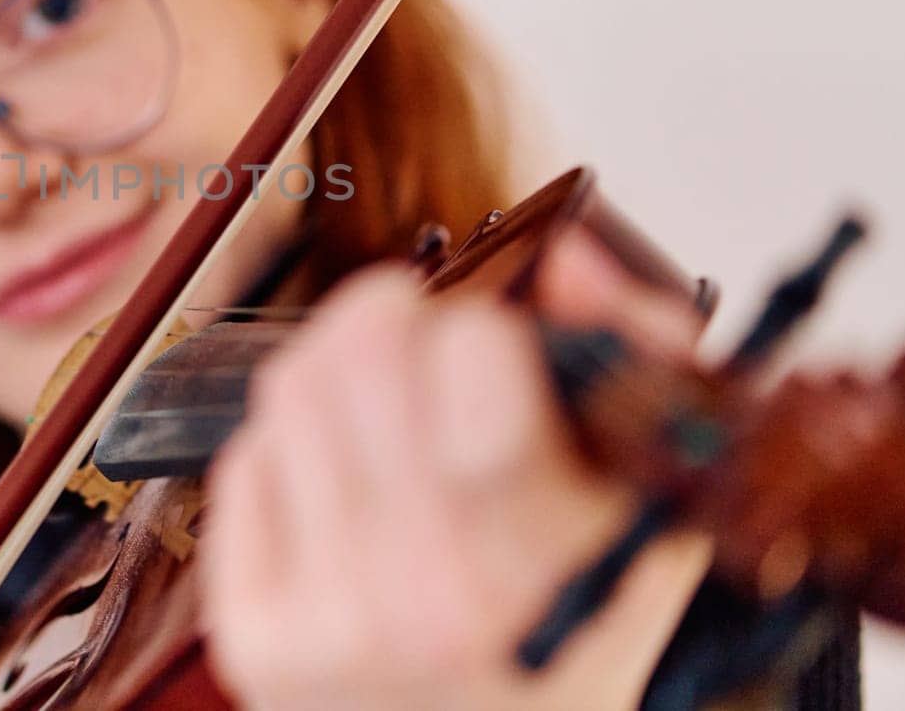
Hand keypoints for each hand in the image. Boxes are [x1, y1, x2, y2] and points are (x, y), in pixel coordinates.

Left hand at [198, 230, 712, 710]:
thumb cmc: (594, 646)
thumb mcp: (661, 507)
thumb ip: (637, 360)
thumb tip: (567, 259)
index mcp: (532, 552)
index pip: (467, 345)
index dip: (489, 332)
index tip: (498, 358)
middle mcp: (417, 589)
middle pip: (355, 348)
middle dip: (400, 324)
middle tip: (429, 353)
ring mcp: (325, 618)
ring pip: (289, 391)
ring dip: (341, 377)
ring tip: (392, 420)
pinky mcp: (254, 637)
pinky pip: (243, 466)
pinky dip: (293, 455)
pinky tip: (349, 491)